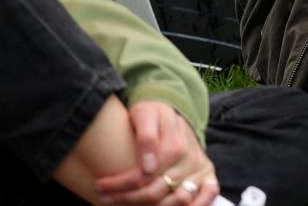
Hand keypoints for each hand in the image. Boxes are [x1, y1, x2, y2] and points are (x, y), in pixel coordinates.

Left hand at [95, 101, 218, 205]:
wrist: (172, 112)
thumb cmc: (154, 113)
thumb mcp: (146, 114)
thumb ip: (146, 137)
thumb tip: (148, 166)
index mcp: (174, 147)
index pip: (142, 177)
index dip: (118, 186)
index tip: (99, 186)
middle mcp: (189, 161)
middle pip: (154, 193)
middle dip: (125, 199)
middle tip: (105, 198)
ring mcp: (198, 169)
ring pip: (177, 202)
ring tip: (127, 204)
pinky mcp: (207, 175)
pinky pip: (209, 194)